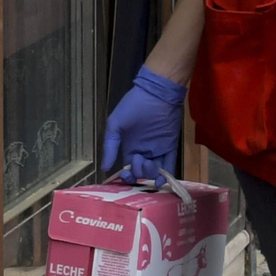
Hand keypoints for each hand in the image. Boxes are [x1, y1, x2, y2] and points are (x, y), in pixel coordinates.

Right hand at [100, 67, 186, 182]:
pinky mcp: (171, 146)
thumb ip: (110, 146)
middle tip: (138, 163)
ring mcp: (158, 149)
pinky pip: (169, 164)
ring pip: (154, 170)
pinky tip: (161, 180)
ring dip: (150, 175)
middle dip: (139, 173)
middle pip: (141, 171)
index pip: (128, 167)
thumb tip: (104, 168)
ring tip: (149, 166)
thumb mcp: (115, 124)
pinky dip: (165, 174)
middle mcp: (144, 150)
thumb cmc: (133, 107)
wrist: (156, 94)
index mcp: (130, 146)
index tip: (125, 174)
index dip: (127, 175)